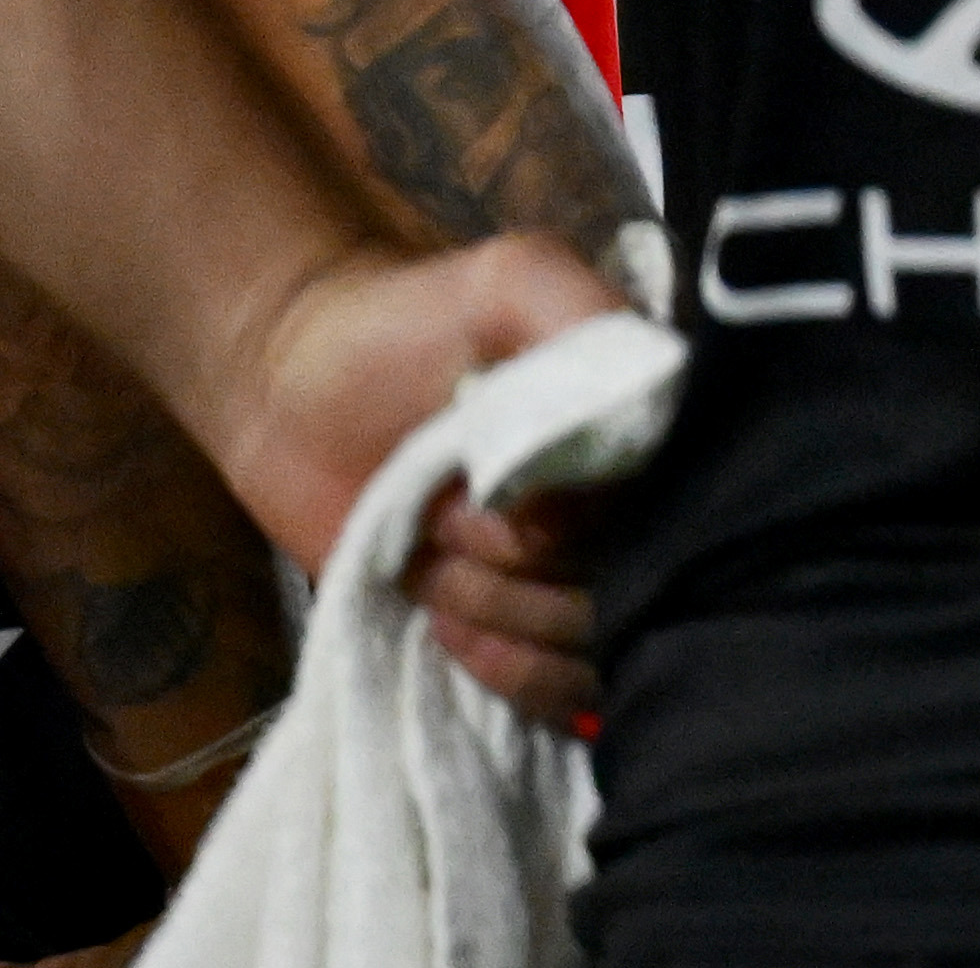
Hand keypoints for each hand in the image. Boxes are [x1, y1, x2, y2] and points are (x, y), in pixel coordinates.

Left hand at [215, 229, 627, 717]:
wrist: (294, 390)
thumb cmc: (407, 325)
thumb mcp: (511, 283)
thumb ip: (587, 326)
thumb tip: (616, 468)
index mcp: (650, 431)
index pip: (686, 512)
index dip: (595, 524)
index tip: (505, 498)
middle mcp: (634, 507)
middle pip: (639, 593)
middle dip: (530, 576)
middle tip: (449, 524)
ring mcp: (577, 578)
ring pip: (598, 650)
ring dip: (506, 619)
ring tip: (434, 566)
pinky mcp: (520, 635)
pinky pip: (562, 695)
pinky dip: (512, 675)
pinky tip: (447, 626)